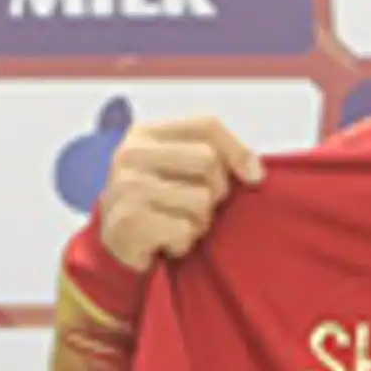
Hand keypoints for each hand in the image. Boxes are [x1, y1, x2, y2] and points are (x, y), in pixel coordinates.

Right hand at [94, 117, 262, 271]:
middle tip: (200, 206)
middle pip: (208, 161)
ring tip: (179, 224)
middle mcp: (131, 153)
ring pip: (200, 200)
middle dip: (217, 190)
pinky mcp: (127, 221)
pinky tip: (167, 241)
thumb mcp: (179, 167)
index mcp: (145, 133)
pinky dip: (184, 243)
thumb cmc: (158, 201)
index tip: (254, 177)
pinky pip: (184, 230)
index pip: (206, 125)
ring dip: (200, 222)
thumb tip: (256, 173)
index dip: (238, 149)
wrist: (115, 244)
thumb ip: (216, 156)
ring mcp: (126, 187)